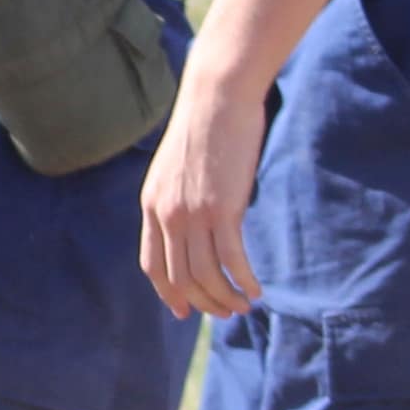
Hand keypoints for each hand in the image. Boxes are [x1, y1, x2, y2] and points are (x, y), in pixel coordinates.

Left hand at [137, 73, 270, 318]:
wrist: (216, 97)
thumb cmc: (204, 129)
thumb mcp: (177, 169)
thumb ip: (178, 199)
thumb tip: (194, 225)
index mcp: (151, 206)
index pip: (152, 264)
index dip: (168, 292)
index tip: (184, 310)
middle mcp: (167, 215)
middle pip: (180, 277)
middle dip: (203, 303)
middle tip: (226, 313)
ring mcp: (194, 213)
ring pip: (206, 274)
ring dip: (226, 298)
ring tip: (244, 306)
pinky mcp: (223, 208)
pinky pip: (232, 259)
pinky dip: (245, 281)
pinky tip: (257, 290)